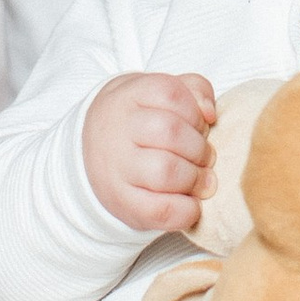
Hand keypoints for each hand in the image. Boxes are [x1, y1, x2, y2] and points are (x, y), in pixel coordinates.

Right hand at [83, 71, 217, 234]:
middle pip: (171, 132)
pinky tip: (192, 205)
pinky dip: (186, 210)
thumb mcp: (159, 93)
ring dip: (194, 178)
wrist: (90, 152)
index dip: (196, 112)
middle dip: (200, 148)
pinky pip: (160, 211)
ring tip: (201, 181)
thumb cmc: (139, 120)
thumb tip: (210, 113)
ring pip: (165, 171)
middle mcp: (117, 131)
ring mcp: (116, 169)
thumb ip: (194, 89)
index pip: (171, 93)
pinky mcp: (122, 203)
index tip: (201, 126)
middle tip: (206, 158)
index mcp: (128, 96)